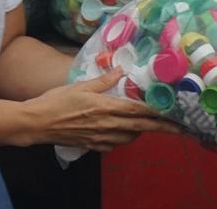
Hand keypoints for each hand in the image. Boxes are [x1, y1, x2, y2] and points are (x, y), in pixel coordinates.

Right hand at [20, 69, 180, 152]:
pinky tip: (122, 133)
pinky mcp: (92, 146)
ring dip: (141, 132)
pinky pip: (114, 145)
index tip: (173, 113)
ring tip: (147, 125)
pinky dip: (122, 139)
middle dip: (161, 128)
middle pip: (140, 128)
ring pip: (129, 138)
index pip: (138, 111)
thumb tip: (121, 69)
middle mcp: (107, 125)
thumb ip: (104, 80)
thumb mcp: (81, 85)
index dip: (157, 113)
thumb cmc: (57, 101)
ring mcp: (100, 138)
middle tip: (179, 129)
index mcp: (105, 107)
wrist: (37, 123)